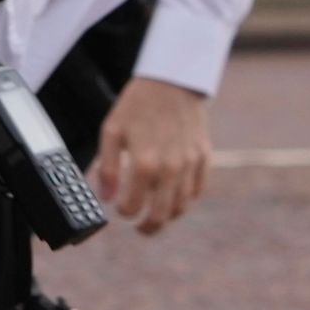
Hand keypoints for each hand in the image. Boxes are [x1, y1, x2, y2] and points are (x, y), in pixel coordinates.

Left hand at [91, 79, 212, 234]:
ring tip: (157, 217)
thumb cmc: (137, 105)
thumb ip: (108, 168)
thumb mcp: (112, 131)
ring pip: (181, 205)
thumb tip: (106, 199)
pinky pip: (198, 189)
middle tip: (141, 229)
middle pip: (161, 213)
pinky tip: (174, 198)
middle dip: (149, 227)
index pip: (133, 205)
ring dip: (168, 216)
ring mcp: (190, 163)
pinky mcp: (203, 157)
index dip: (125, 212)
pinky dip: (186, 199)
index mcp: (145, 162)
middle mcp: (171, 167)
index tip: (121, 209)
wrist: (172, 81)